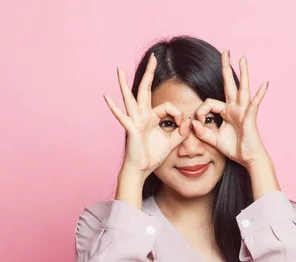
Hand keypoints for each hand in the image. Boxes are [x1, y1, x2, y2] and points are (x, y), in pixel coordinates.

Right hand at [103, 53, 191, 178]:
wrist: (141, 169)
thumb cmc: (153, 156)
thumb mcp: (171, 142)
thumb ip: (181, 132)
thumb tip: (188, 122)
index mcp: (151, 117)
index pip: (167, 107)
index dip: (177, 114)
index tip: (182, 125)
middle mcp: (141, 115)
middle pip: (145, 90)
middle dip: (150, 73)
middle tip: (153, 57)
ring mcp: (134, 121)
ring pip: (130, 98)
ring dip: (124, 83)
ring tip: (119, 69)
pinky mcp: (130, 129)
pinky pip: (122, 116)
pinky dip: (114, 107)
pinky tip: (107, 97)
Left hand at [191, 50, 269, 168]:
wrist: (249, 159)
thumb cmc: (235, 148)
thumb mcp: (214, 140)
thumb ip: (202, 132)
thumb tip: (192, 123)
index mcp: (227, 112)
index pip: (209, 103)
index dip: (200, 112)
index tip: (197, 123)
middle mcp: (236, 108)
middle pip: (230, 84)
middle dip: (226, 67)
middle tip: (226, 51)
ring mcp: (244, 111)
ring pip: (243, 88)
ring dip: (243, 73)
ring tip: (243, 59)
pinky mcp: (250, 117)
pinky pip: (255, 104)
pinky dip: (260, 94)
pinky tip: (264, 84)